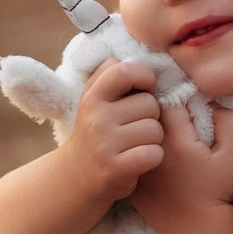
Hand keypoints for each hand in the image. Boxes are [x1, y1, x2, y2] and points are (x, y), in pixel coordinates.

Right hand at [65, 59, 163, 202]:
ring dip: (153, 138)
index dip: (144, 76)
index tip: (144, 89)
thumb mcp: (95, 99)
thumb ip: (114, 76)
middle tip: (136, 126)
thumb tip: (146, 58)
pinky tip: (140, 159)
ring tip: (136, 143)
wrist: (77, 175)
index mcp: (93, 96)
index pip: (126, 70)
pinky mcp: (116, 168)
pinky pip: (154, 153)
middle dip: (151, 115)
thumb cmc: (98, 131)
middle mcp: (96, 117)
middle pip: (150, 103)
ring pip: (155, 130)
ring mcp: (105, 143)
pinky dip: (153, 157)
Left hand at [129, 102, 232, 233]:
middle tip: (179, 127)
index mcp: (176, 140)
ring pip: (138, 134)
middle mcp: (151, 150)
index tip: (190, 115)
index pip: (169, 101)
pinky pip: (131, 153)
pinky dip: (140, 151)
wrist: (196, 231)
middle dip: (161, 114)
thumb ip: (229, 120)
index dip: (181, 103)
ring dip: (149, 132)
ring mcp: (138, 165)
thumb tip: (212, 102)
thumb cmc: (218, 192)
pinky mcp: (131, 178)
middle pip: (149, 115)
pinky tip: (155, 159)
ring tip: (168, 144)